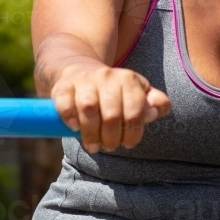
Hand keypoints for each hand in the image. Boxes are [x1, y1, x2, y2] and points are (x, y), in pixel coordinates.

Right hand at [50, 62, 170, 153]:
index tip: (127, 143)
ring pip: (88, 109)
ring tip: (93, 146)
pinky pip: (66, 105)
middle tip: (109, 147)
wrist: (81, 72)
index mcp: (129, 79)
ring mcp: (84, 80)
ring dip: (91, 134)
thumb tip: (155, 111)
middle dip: (111, 139)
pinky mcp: (63, 86)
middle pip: (111, 115)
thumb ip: (156, 103)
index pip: (135, 112)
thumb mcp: (138, 94)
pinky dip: (70, 120)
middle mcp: (107, 76)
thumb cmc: (115, 92)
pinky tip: (75, 128)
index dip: (132, 134)